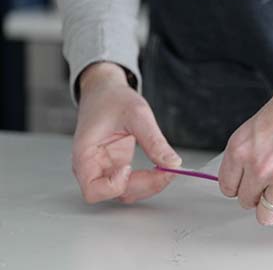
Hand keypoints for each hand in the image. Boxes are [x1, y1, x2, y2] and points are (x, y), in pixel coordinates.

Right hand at [72, 62, 181, 203]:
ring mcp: (105, 169)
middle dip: (143, 186)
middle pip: (113, 194)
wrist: (105, 92)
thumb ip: (154, 140)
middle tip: (168, 170)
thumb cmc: (112, 99)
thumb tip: (173, 163)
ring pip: (125, 193)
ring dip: (149, 185)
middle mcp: (92, 167)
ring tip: (168, 167)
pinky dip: (149, 180)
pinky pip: (132, 183)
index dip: (113, 186)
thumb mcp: (137, 114)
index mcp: (85, 154)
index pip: (92, 189)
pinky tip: (162, 166)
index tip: (129, 166)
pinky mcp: (117, 167)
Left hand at [218, 68, 272, 224]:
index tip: (249, 183)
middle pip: (246, 201)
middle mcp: (257, 165)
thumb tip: (251, 172)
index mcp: (241, 147)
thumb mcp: (261, 122)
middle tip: (269, 185)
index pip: (228, 186)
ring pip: (266, 214)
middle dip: (257, 195)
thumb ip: (252, 149)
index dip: (240, 185)